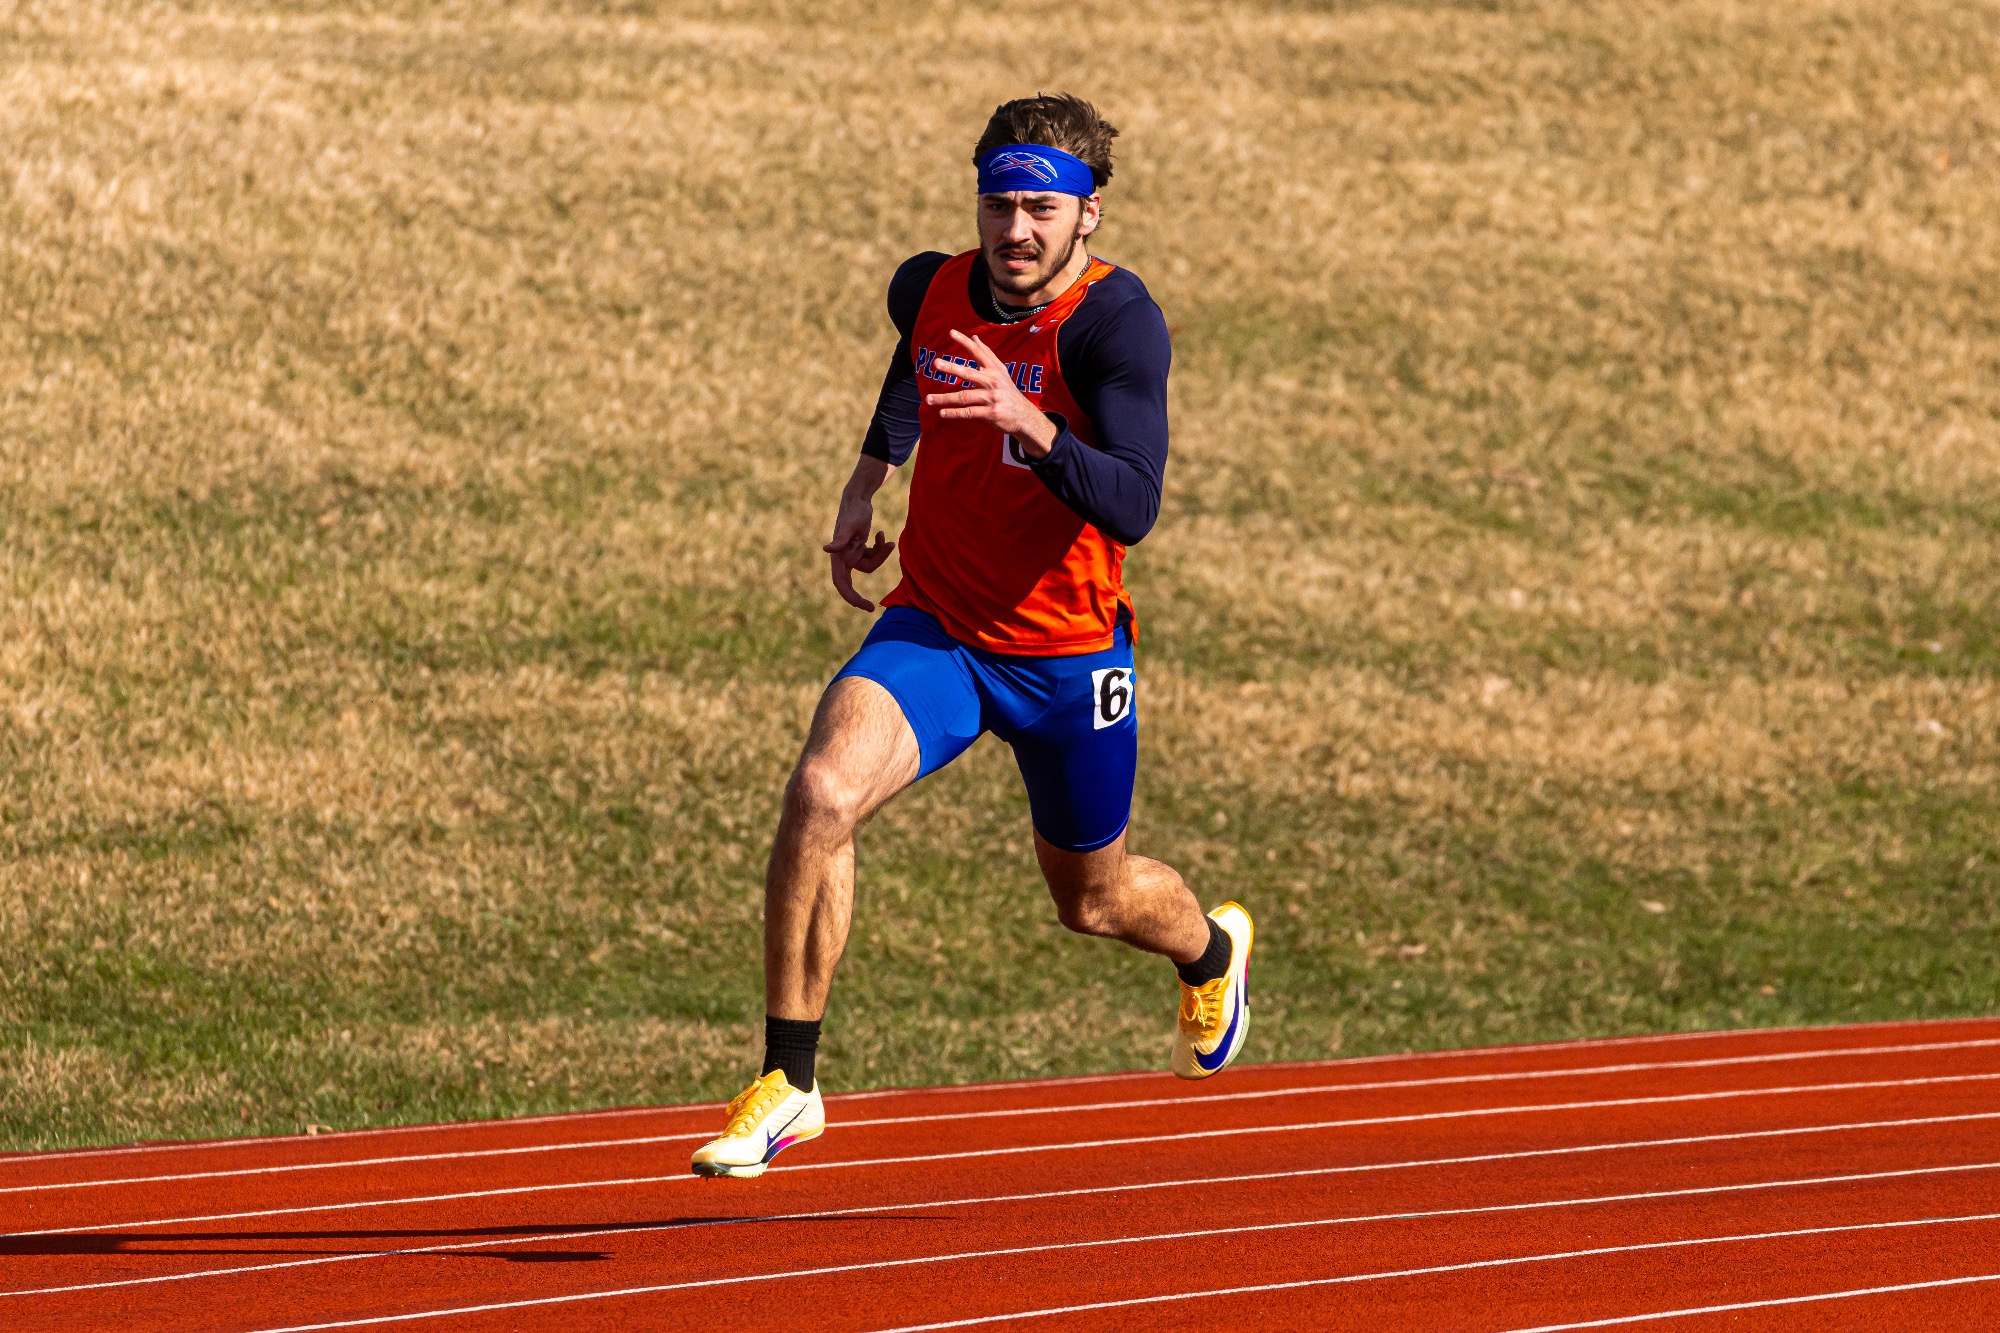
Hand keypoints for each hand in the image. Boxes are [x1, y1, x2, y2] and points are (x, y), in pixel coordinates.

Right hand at [823, 489, 893, 611]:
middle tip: (872, 607)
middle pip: (851, 583)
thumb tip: (826, 549)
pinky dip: (880, 548)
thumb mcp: (850, 525)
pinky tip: (883, 535)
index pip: (841, 583)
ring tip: (887, 540)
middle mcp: (843, 558)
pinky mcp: (860, 549)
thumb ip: (840, 539)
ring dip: (881, 555)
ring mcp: (851, 554)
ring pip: (869, 566)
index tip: (862, 606)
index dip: (850, 596)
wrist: (858, 499)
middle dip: (860, 595)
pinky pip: (873, 557)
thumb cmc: (854, 511)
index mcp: (838, 556)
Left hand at [925, 329, 1058, 457]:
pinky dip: (955, 413)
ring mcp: (991, 398)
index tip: (951, 332)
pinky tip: (942, 413)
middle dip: (951, 368)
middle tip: (936, 363)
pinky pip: (969, 413)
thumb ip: (987, 354)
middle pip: (968, 373)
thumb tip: (974, 336)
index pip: (978, 352)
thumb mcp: (1001, 371)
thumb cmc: (1008, 392)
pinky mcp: (990, 413)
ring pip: (964, 397)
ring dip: (945, 399)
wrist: (1023, 416)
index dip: (965, 342)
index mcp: (994, 370)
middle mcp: (992, 382)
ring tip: (929, 399)